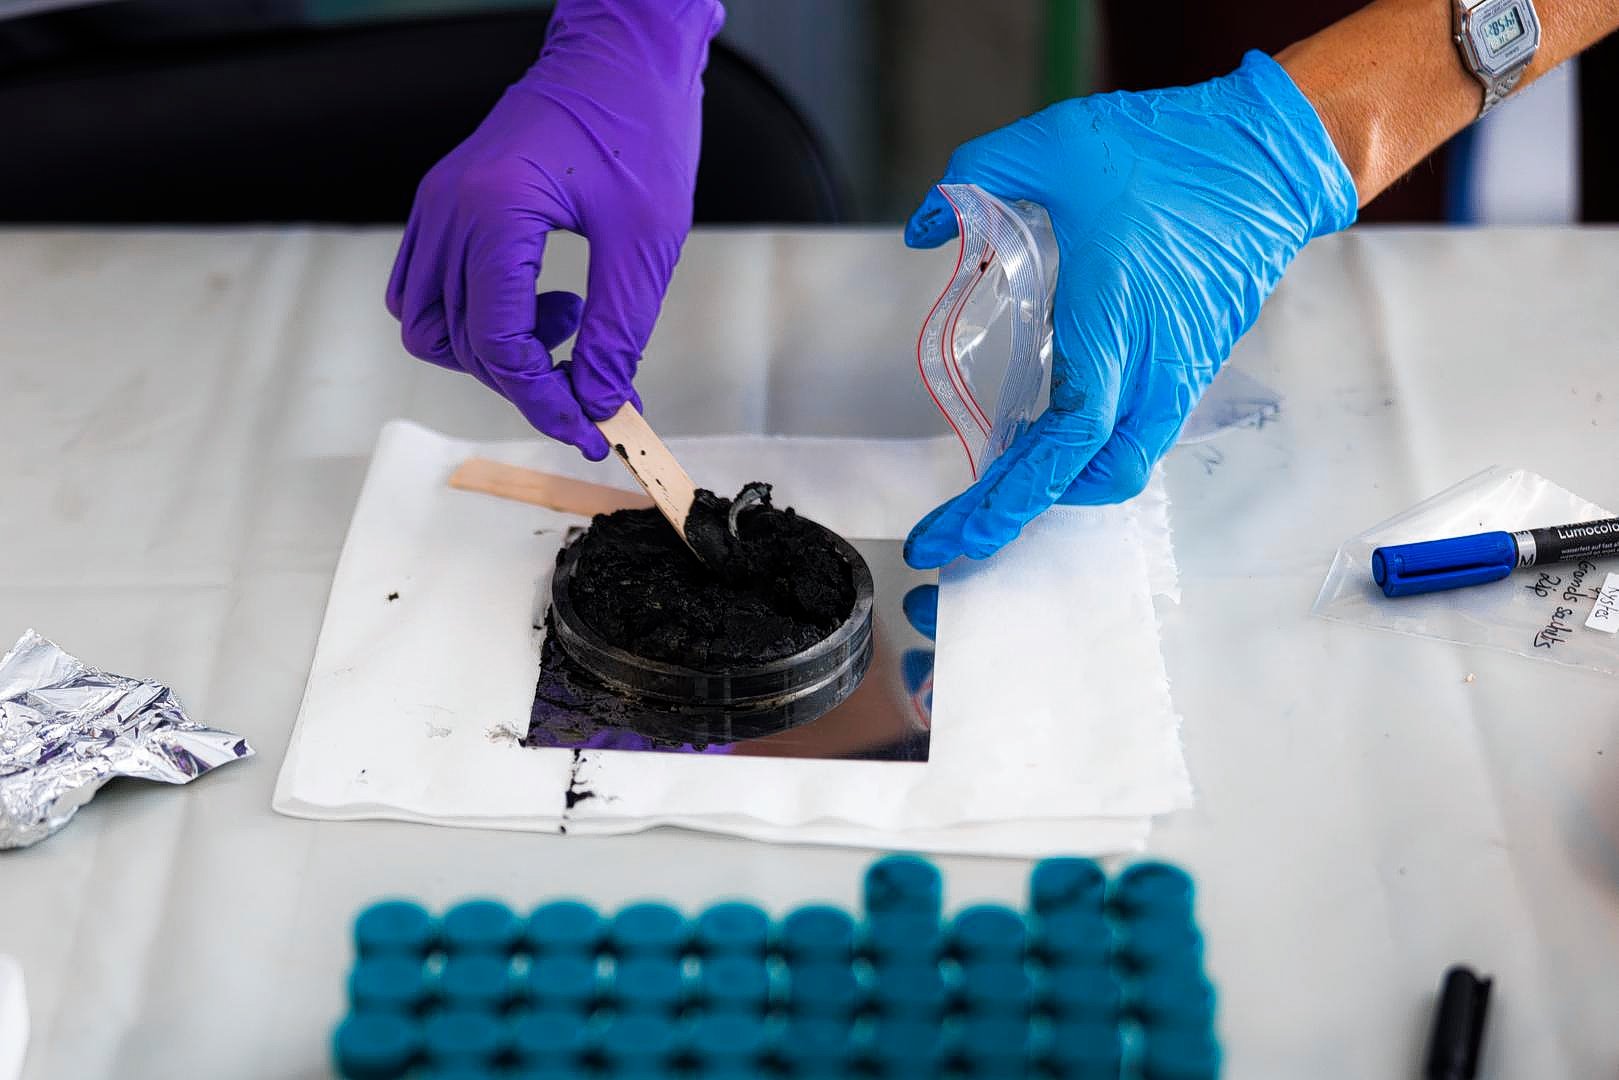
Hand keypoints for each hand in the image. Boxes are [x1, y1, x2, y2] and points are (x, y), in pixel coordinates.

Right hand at [386, 0, 723, 459]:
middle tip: (594, 390)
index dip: (543, 401)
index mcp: (495, 211)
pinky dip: (474, 319)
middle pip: (459, 342)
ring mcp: (438, 203)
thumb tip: (597, 404)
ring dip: (493, 352)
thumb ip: (616, 332)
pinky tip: (539, 304)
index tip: (590, 432)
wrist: (622, 54)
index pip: (497, 343)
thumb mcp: (646, 241)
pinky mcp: (445, 203)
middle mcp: (449, 208)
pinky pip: (429, 287)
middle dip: (526, 383)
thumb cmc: (641, 127)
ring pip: (429, 323)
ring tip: (567, 327)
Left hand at [902, 52, 1356, 567]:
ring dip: (1059, 484)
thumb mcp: (1051, 144)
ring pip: (1120, 464)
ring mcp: (1179, 373)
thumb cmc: (1170, 150)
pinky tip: (1043, 439)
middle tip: (957, 534)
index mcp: (1116, 326)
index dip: (1009, 497)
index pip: (1066, 442)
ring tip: (993, 492)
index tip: (957, 535)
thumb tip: (923, 228)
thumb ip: (972, 181)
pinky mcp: (1189, 366)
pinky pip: (1137, 434)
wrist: (1267, 154)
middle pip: (1094, 478)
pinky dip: (1088, 454)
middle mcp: (1155, 367)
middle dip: (1021, 514)